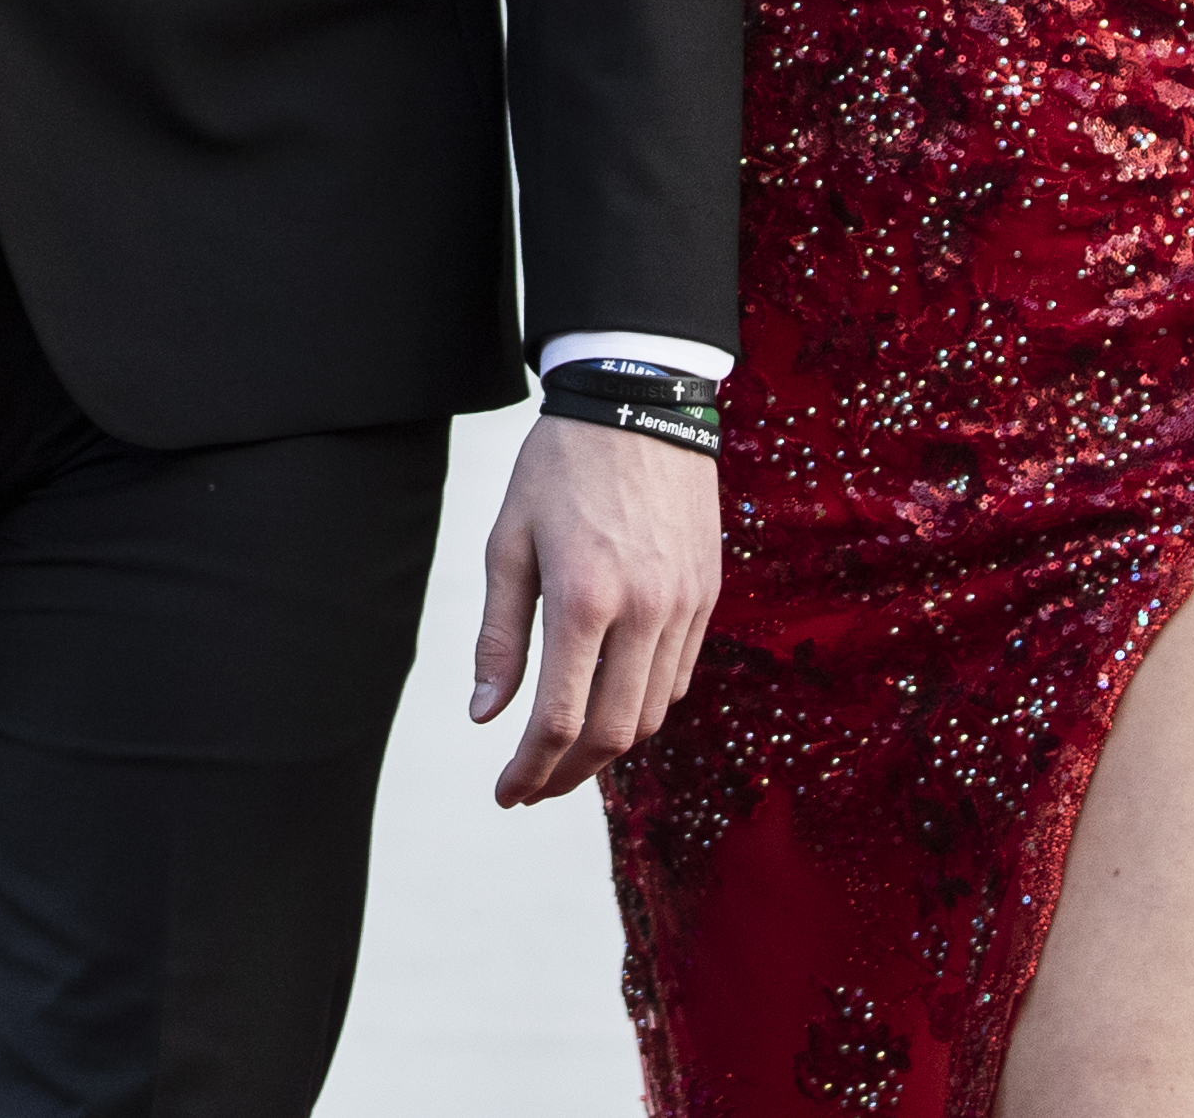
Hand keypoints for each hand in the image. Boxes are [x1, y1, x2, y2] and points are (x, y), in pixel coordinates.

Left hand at [466, 414, 719, 805]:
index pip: (560, 720)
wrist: (639, 399)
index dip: (530, 769)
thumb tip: (487, 716)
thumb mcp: (509, 542)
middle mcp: (644, 612)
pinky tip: (610, 703)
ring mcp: (683, 605)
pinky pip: (679, 676)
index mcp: (584, 598)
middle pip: (613, 734)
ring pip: (652, 713)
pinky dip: (643, 706)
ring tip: (566, 754)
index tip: (507, 793)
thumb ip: (499, 635)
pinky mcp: (706, 594)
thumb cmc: (559, 467)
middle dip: (568, 775)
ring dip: (608, 749)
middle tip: (532, 788)